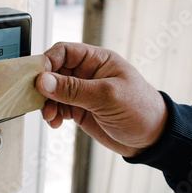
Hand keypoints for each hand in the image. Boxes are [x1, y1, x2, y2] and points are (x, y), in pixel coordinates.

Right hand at [36, 42, 167, 157]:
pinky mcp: (79, 109)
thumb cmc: (142, 110)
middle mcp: (88, 73)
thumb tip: (44, 80)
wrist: (152, 140)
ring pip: (53, 91)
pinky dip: (52, 114)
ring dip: (47, 102)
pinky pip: (58, 107)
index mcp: (98, 60)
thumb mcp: (107, 96)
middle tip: (39, 98)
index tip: (38, 77)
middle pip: (54, 71)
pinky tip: (55, 121)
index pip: (65, 52)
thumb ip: (74, 89)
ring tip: (50, 115)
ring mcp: (82, 92)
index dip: (49, 61)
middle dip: (45, 85)